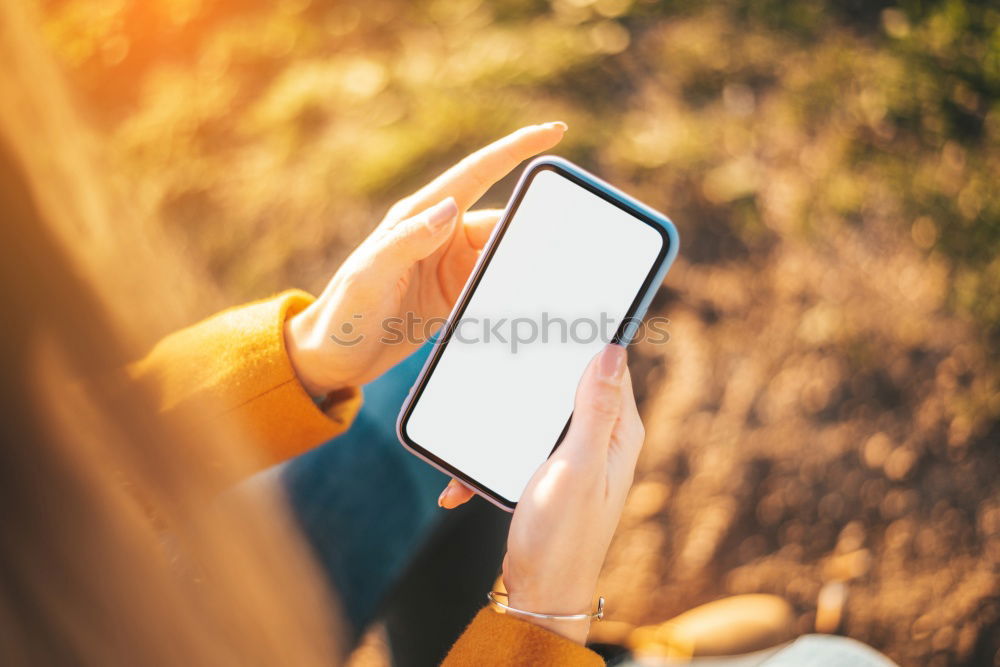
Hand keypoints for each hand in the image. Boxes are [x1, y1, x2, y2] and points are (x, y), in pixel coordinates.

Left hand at [284, 122, 566, 394]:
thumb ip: (407, 240)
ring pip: (504, 257)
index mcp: (421, 217)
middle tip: (566, 248)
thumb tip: (449, 208)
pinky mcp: (457, 297)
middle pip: (502, 224)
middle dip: (532, 231)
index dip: (516, 149)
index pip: (477, 173)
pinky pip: (496, 287)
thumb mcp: (370, 274)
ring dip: (523, 269)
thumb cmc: (344, 311)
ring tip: (550, 286)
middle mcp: (441, 236)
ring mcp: (452, 267)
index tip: (555, 131)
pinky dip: (513, 294)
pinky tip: (527, 307)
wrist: (334, 358)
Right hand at [442, 344, 644, 644]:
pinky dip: (489, 458)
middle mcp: (599, 440)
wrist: (539, 593)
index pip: (610, 366)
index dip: (585, 337)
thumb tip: (611, 351)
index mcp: (616, 433)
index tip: (555, 314)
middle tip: (503, 357)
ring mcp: (572, 456)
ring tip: (473, 421)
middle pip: (568, 384)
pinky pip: (515, 446)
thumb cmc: (561, 538)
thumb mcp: (576, 467)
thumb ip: (593, 409)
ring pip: (536, 413)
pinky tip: (462, 482)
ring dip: (503, 418)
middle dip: (534, 373)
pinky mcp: (547, 471)